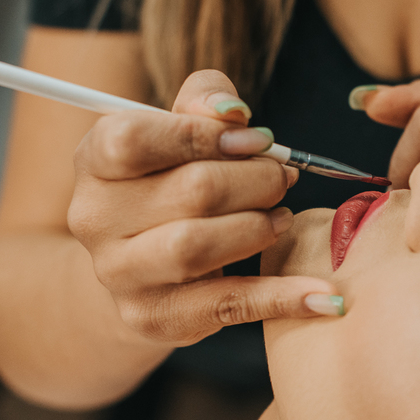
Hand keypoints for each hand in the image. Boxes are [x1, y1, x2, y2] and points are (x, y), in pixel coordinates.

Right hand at [68, 70, 339, 346]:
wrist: (141, 268)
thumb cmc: (170, 182)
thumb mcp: (178, 131)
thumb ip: (204, 103)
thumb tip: (234, 112)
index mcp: (95, 160)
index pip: (135, 138)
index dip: (206, 135)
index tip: (258, 139)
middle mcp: (95, 218)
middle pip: (190, 191)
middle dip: (256, 181)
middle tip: (284, 178)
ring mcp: (120, 273)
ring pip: (197, 248)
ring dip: (259, 228)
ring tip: (282, 218)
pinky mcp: (154, 316)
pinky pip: (227, 306)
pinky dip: (282, 298)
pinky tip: (324, 296)